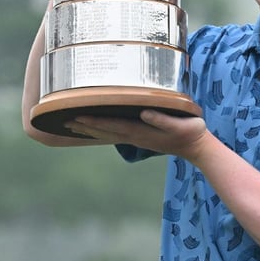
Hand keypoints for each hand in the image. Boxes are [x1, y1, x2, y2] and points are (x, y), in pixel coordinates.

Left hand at [66, 110, 210, 160]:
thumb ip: (163, 119)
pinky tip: (95, 129)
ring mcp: (136, 138)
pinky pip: (114, 134)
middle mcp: (135, 136)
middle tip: (63, 119)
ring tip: (72, 124)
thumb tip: (144, 113)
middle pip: (104, 131)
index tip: (77, 115)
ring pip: (107, 133)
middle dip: (84, 125)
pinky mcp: (140, 137)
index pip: (112, 125)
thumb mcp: (181, 124)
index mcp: (141, 131)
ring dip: (89, 129)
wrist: (196, 147)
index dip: (94, 121)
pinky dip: (100, 131)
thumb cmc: (191, 132)